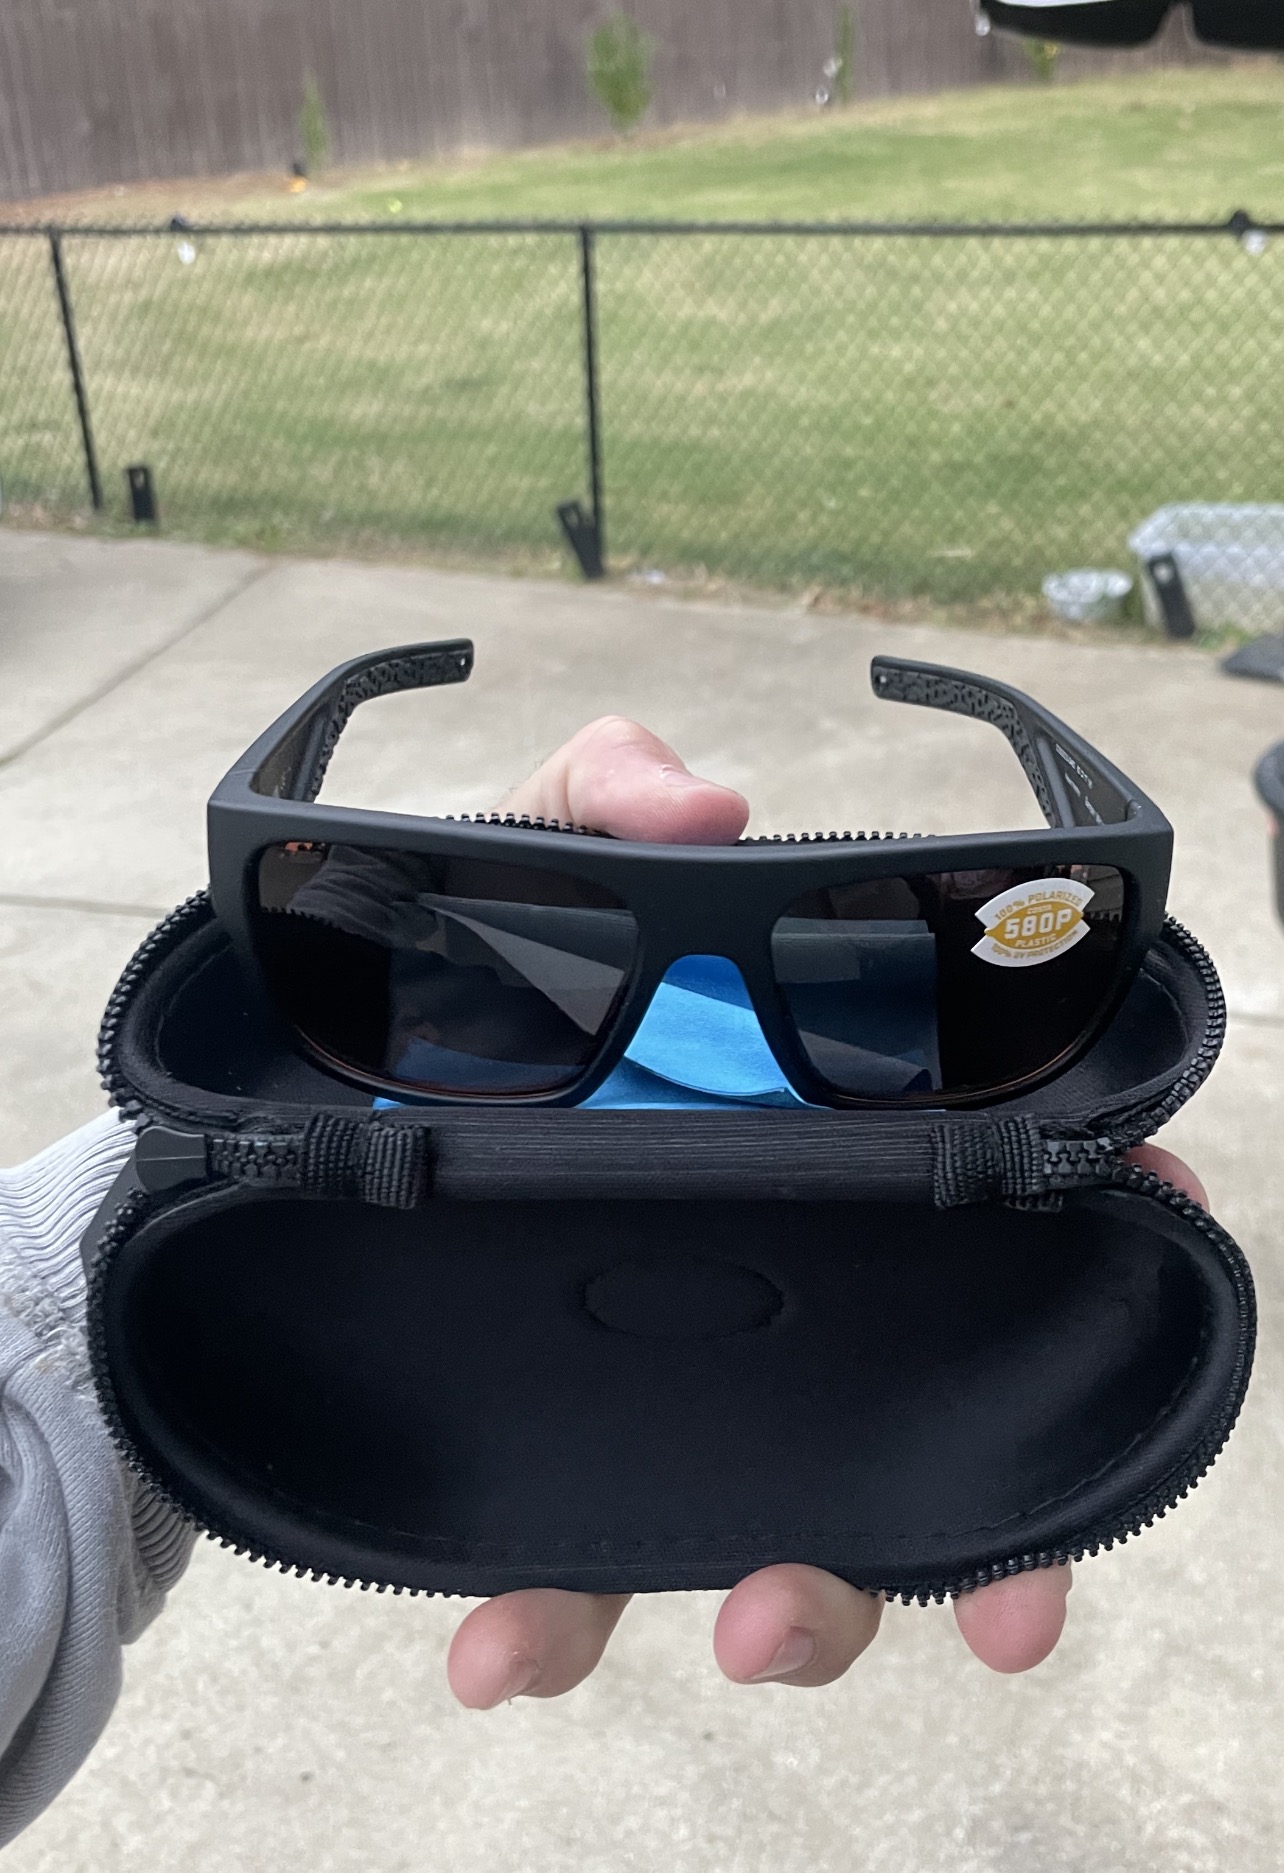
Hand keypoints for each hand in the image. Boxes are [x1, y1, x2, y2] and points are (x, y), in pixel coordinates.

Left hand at [447, 717, 1208, 1706]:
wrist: (297, 1097)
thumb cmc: (443, 973)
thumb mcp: (516, 864)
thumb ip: (598, 801)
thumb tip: (704, 806)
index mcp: (805, 1118)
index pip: (1008, 1163)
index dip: (1115, 1196)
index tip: (1162, 1217)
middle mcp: (777, 1262)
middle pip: (947, 1385)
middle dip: (1006, 1500)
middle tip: (1009, 1592)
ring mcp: (683, 1372)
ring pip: (803, 1521)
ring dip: (819, 1604)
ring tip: (755, 1628)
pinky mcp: (567, 1451)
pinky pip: (593, 1566)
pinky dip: (563, 1625)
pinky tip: (495, 1653)